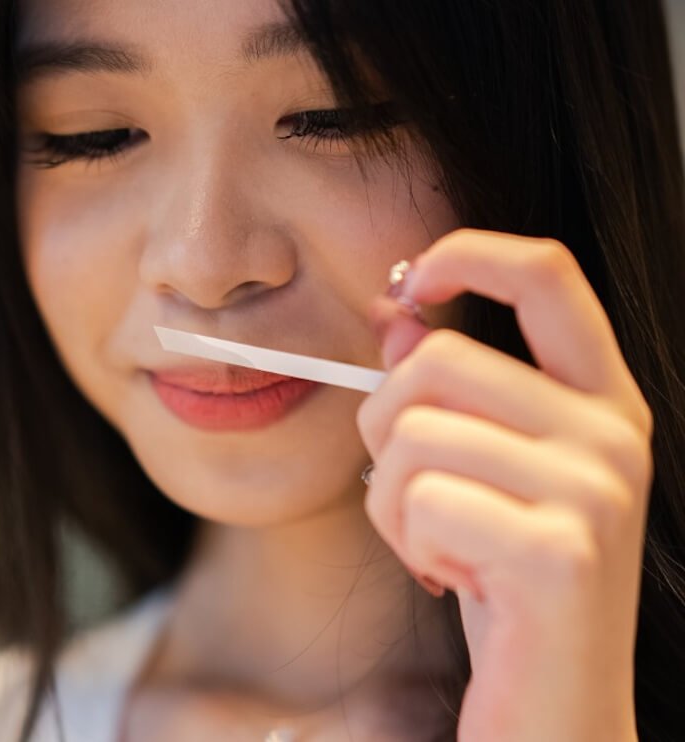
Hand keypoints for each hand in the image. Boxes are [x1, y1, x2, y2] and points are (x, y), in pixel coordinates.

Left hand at [356, 228, 651, 741]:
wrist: (551, 705)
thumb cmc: (505, 582)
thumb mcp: (480, 472)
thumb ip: (449, 392)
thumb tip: (398, 316)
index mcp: (601, 402)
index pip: (547, 274)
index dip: (466, 254)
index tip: (407, 282)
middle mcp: (612, 436)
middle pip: (432, 363)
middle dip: (382, 430)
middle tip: (410, 494)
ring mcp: (594, 492)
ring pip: (411, 435)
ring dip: (390, 502)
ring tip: (435, 545)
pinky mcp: (556, 552)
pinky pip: (419, 502)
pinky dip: (408, 544)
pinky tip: (452, 578)